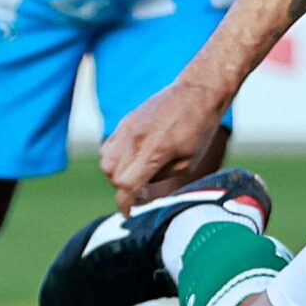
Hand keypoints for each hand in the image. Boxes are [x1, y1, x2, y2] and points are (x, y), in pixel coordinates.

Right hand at [101, 79, 230, 210]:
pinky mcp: (126, 121)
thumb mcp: (188, 162)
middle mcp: (136, 139)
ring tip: (137, 175)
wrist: (198, 92)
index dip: (124, 204)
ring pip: (105, 161)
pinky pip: (108, 146)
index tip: (129, 213)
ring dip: (116, 174)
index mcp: (154, 151)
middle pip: (112, 175)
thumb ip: (161, 177)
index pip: (126, 185)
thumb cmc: (200, 129)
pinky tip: (133, 160)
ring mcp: (128, 127)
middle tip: (142, 192)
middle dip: (124, 190)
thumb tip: (142, 189)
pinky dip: (115, 159)